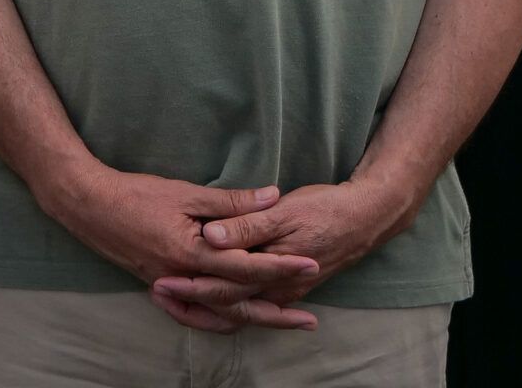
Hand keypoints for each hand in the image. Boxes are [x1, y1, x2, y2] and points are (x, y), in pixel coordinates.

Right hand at [41, 165, 318, 330]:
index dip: (282, 266)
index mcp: (192, 254)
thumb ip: (230, 201)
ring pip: (219, 315)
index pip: (247, 267)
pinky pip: (196, 314)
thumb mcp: (185, 192)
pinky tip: (233, 319)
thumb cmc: (135, 194)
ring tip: (281, 322)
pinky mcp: (161, 286)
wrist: (87, 204)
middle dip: (277, 313)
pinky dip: (218, 320)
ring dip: (253, 320)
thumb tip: (272, 197)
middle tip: (309, 319)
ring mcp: (171, 287)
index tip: (311, 263)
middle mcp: (184, 279)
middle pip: (239, 305)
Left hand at [174, 176, 413, 324]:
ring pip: (238, 311)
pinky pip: (251, 306)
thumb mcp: (283, 211)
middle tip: (156, 291)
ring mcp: (283, 292)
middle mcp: (277, 289)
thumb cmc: (325, 209)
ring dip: (205, 309)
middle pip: (227, 305)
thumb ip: (246, 224)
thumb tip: (212, 235)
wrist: (365, 219)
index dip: (191, 285)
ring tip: (171, 300)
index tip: (160, 281)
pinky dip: (226, 307)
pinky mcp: (286, 287)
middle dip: (190, 302)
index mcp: (272, 270)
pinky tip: (206, 300)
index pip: (224, 287)